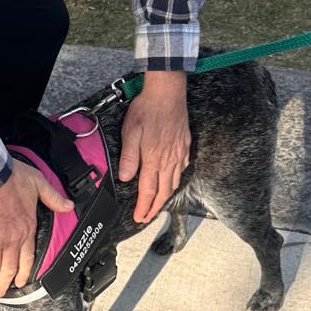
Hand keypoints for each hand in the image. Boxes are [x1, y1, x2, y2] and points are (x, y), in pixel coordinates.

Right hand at [0, 159, 72, 299]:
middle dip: (4, 283)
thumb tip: (69, 206)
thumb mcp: (38, 182)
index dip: (24, 273)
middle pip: (9, 268)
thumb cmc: (10, 177)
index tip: (20, 283)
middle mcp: (12, 240)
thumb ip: (53, 197)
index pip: (28, 257)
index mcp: (27, 228)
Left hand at [117, 70, 190, 223]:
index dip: (144, 207)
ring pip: (174, 182)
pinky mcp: (184, 146)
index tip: (139, 217)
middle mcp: (169, 160)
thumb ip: (128, 157)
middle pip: (163, 192)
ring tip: (158, 204)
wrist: (168, 93)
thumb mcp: (130, 132)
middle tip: (147, 217)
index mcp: (154, 159)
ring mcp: (179, 154)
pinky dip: (176, 180)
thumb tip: (125, 178)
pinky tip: (172, 180)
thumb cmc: (147, 110)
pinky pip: (182, 169)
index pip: (148, 191)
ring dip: (166, 196)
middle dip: (155, 208)